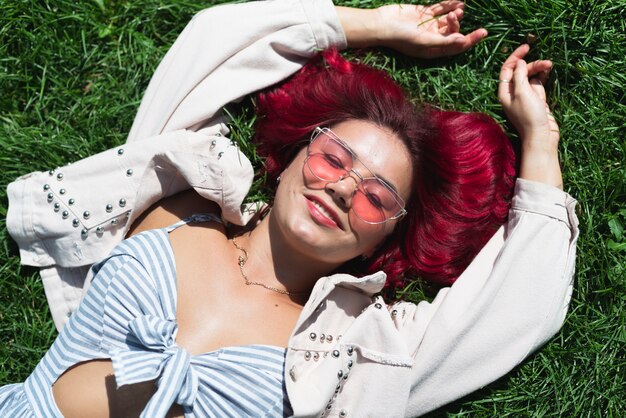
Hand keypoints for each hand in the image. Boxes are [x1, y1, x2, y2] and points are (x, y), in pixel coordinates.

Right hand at [337, 1, 486, 58]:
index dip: (471, 40)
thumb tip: (463, 41)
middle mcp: (433, 39)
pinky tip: (458, 1)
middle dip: (458, 24)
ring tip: (459, 8)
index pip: (456, 47)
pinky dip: (449, 5)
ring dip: (456, 14)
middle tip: (456, 15)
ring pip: (448, 20)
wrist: (382, 24)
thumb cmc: (401, 37)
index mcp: (433, 50)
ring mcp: (428, 25)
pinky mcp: (424, 13)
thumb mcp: (424, 42)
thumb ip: (444, 42)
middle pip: (454, 32)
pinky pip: (440, 9)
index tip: (483, 32)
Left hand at [498, 44, 562, 187]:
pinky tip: (549, 70)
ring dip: (539, 69)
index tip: (527, 48)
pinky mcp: (537, 99)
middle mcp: (513, 93)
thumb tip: (520, 62)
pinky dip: (542, 75)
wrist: (541, 136)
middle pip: (520, 71)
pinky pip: (538, 82)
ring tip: (550, 66)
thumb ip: (520, 76)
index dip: (515, 57)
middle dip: (531, 64)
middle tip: (546, 62)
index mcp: (504, 92)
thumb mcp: (522, 93)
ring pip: (530, 76)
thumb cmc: (529, 116)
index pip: (506, 70)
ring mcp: (525, 96)